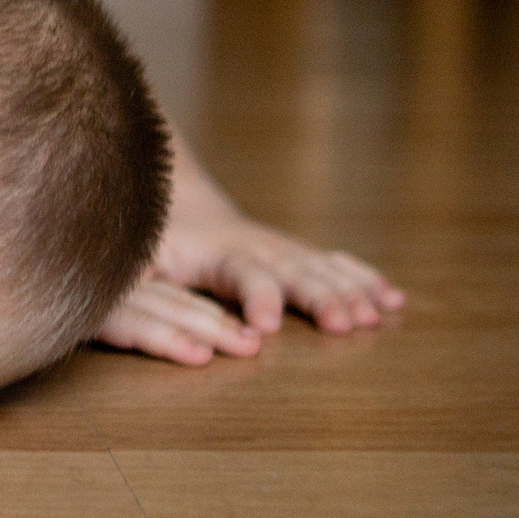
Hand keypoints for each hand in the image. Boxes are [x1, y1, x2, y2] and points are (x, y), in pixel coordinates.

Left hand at [95, 220, 405, 365]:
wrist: (161, 190)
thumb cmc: (139, 235)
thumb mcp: (126, 257)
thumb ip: (133, 280)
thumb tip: (130, 299)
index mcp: (211, 250)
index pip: (241, 273)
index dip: (257, 296)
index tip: (265, 328)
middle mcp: (251, 244)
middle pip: (293, 270)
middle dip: (322, 297)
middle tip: (348, 325)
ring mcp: (274, 245)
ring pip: (319, 266)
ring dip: (352, 290)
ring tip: (380, 315)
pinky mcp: (288, 252)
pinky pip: (331, 263)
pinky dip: (362, 279)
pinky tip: (392, 299)